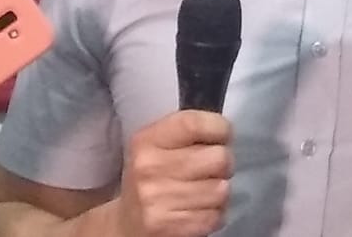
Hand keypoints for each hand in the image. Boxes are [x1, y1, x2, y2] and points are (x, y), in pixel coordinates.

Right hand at [117, 110, 232, 236]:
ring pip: (221, 189)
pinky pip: (215, 216)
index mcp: (146, 141)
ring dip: (219, 191)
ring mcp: (157, 200)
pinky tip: (199, 209)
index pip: (194, 124)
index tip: (223, 134)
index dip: (219, 128)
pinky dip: (214, 214)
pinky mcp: (168, 227)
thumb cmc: (150, 178)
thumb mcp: (156, 146)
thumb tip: (224, 129)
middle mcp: (149, 168)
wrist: (127, 223)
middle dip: (224, 163)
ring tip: (204, 191)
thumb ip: (186, 132)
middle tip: (212, 168)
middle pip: (218, 157)